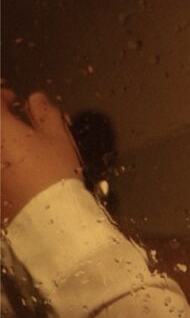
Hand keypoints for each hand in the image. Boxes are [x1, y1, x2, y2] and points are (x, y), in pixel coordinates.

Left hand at [1, 89, 83, 225]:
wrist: (48, 220)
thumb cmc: (53, 171)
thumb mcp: (57, 136)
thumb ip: (44, 112)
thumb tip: (34, 99)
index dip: (2, 97)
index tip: (13, 99)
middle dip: (0, 122)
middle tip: (11, 124)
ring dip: (2, 145)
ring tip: (12, 147)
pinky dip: (2, 166)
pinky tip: (11, 170)